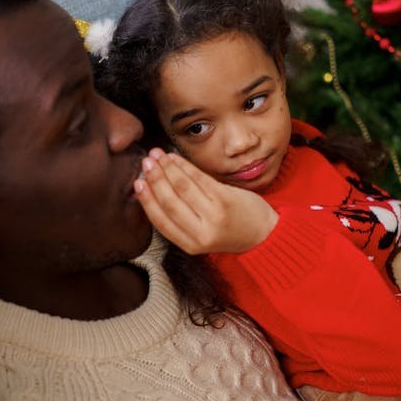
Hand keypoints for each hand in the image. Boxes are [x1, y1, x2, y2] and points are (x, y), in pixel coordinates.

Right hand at [133, 148, 277, 254]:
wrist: (263, 234)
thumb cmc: (228, 231)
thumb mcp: (200, 234)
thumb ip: (178, 219)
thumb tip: (149, 191)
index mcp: (191, 245)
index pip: (161, 221)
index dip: (147, 200)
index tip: (137, 183)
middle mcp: (201, 233)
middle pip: (170, 202)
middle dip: (154, 179)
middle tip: (145, 163)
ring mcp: (214, 216)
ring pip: (182, 187)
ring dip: (167, 168)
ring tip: (157, 155)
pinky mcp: (226, 199)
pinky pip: (199, 179)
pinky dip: (184, 166)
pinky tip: (175, 157)